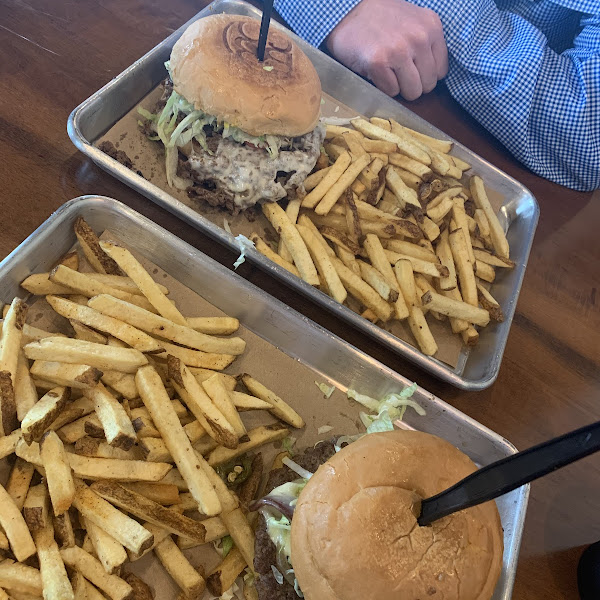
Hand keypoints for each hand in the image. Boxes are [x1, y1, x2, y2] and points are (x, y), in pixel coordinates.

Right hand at [326, 0, 447, 99]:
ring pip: (412, 92)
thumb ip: (427, 43)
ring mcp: (399, 50)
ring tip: (388, 72)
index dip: (424, 74)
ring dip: (399, 88)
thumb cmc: (380, 20)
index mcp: (431, 26)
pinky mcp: (379, 63)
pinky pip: (391, 92)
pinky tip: (376, 70)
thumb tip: (435, 75)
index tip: (411, 68)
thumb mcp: (413, 22)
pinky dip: (382, 86)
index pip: (441, 71)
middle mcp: (419, 37)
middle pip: (428, 85)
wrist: (347, 13)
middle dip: (412, 84)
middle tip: (398, 72)